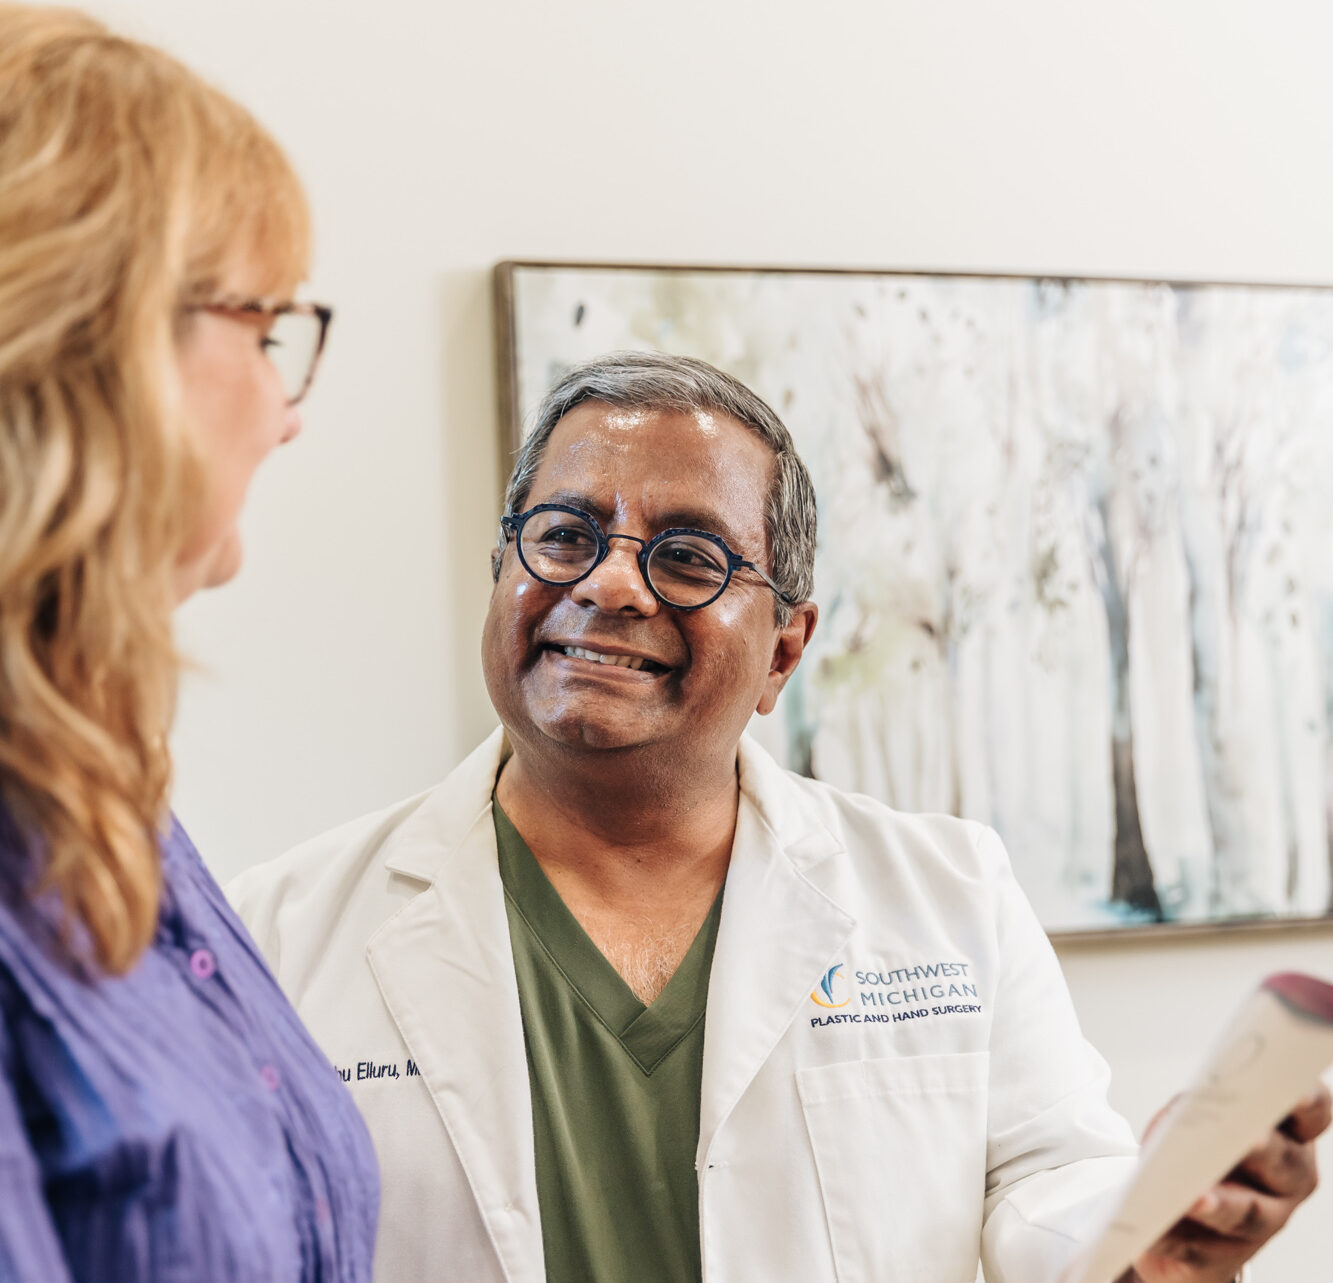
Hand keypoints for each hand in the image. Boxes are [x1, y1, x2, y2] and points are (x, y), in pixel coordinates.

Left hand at [1122, 1083, 1330, 1282]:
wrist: (1171, 1215)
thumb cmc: (1192, 1151)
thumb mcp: (1193, 1118)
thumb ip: (1199, 1109)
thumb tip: (1189, 1111)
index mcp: (1289, 1137)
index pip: (1310, 1113)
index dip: (1305, 1099)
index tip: (1291, 1088)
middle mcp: (1287, 1182)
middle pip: (1283, 1164)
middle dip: (1264, 1150)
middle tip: (1249, 1137)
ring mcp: (1260, 1225)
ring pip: (1246, 1213)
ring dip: (1222, 1205)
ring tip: (1196, 1197)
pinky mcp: (1220, 1258)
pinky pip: (1197, 1248)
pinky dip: (1173, 1237)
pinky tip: (1154, 1230)